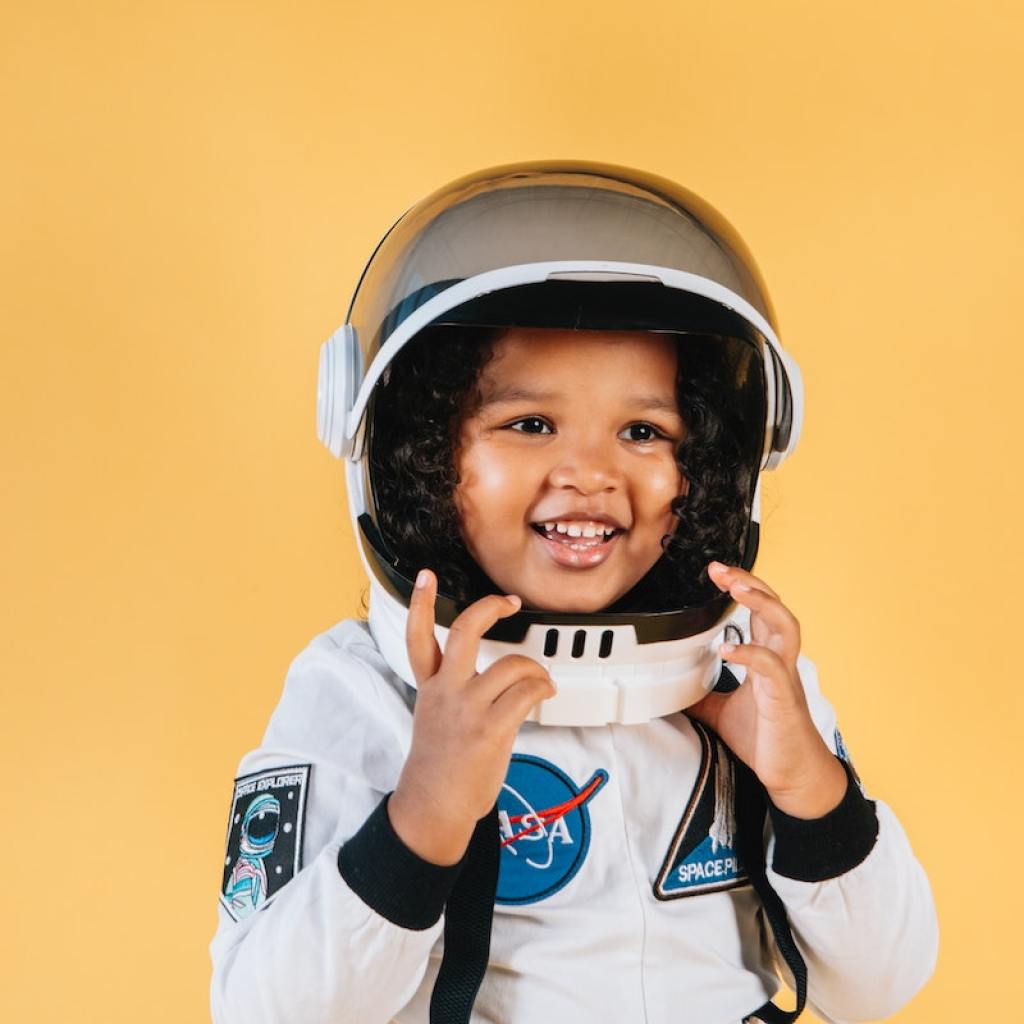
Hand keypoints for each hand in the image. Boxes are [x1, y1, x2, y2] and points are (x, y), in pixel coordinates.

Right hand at [388, 569, 556, 864]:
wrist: (433, 807)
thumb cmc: (439, 768)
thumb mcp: (434, 719)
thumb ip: (456, 693)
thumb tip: (498, 680)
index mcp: (430, 687)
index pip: (418, 637)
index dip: (422, 603)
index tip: (427, 577)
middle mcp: (446, 691)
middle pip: (466, 631)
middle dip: (490, 608)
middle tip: (509, 603)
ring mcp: (468, 708)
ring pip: (512, 664)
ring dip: (535, 669)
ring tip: (542, 681)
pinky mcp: (490, 729)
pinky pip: (527, 693)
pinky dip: (543, 689)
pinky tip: (546, 694)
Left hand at [686, 562, 846, 817]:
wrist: (793, 775)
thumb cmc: (766, 740)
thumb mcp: (722, 712)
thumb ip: (703, 695)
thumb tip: (671, 687)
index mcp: (767, 658)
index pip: (760, 611)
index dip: (742, 587)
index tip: (717, 571)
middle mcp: (779, 661)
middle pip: (775, 606)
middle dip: (749, 582)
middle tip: (720, 569)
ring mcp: (784, 677)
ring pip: (785, 625)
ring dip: (761, 602)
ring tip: (736, 588)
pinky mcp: (783, 699)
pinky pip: (771, 667)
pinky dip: (750, 652)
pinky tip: (728, 648)